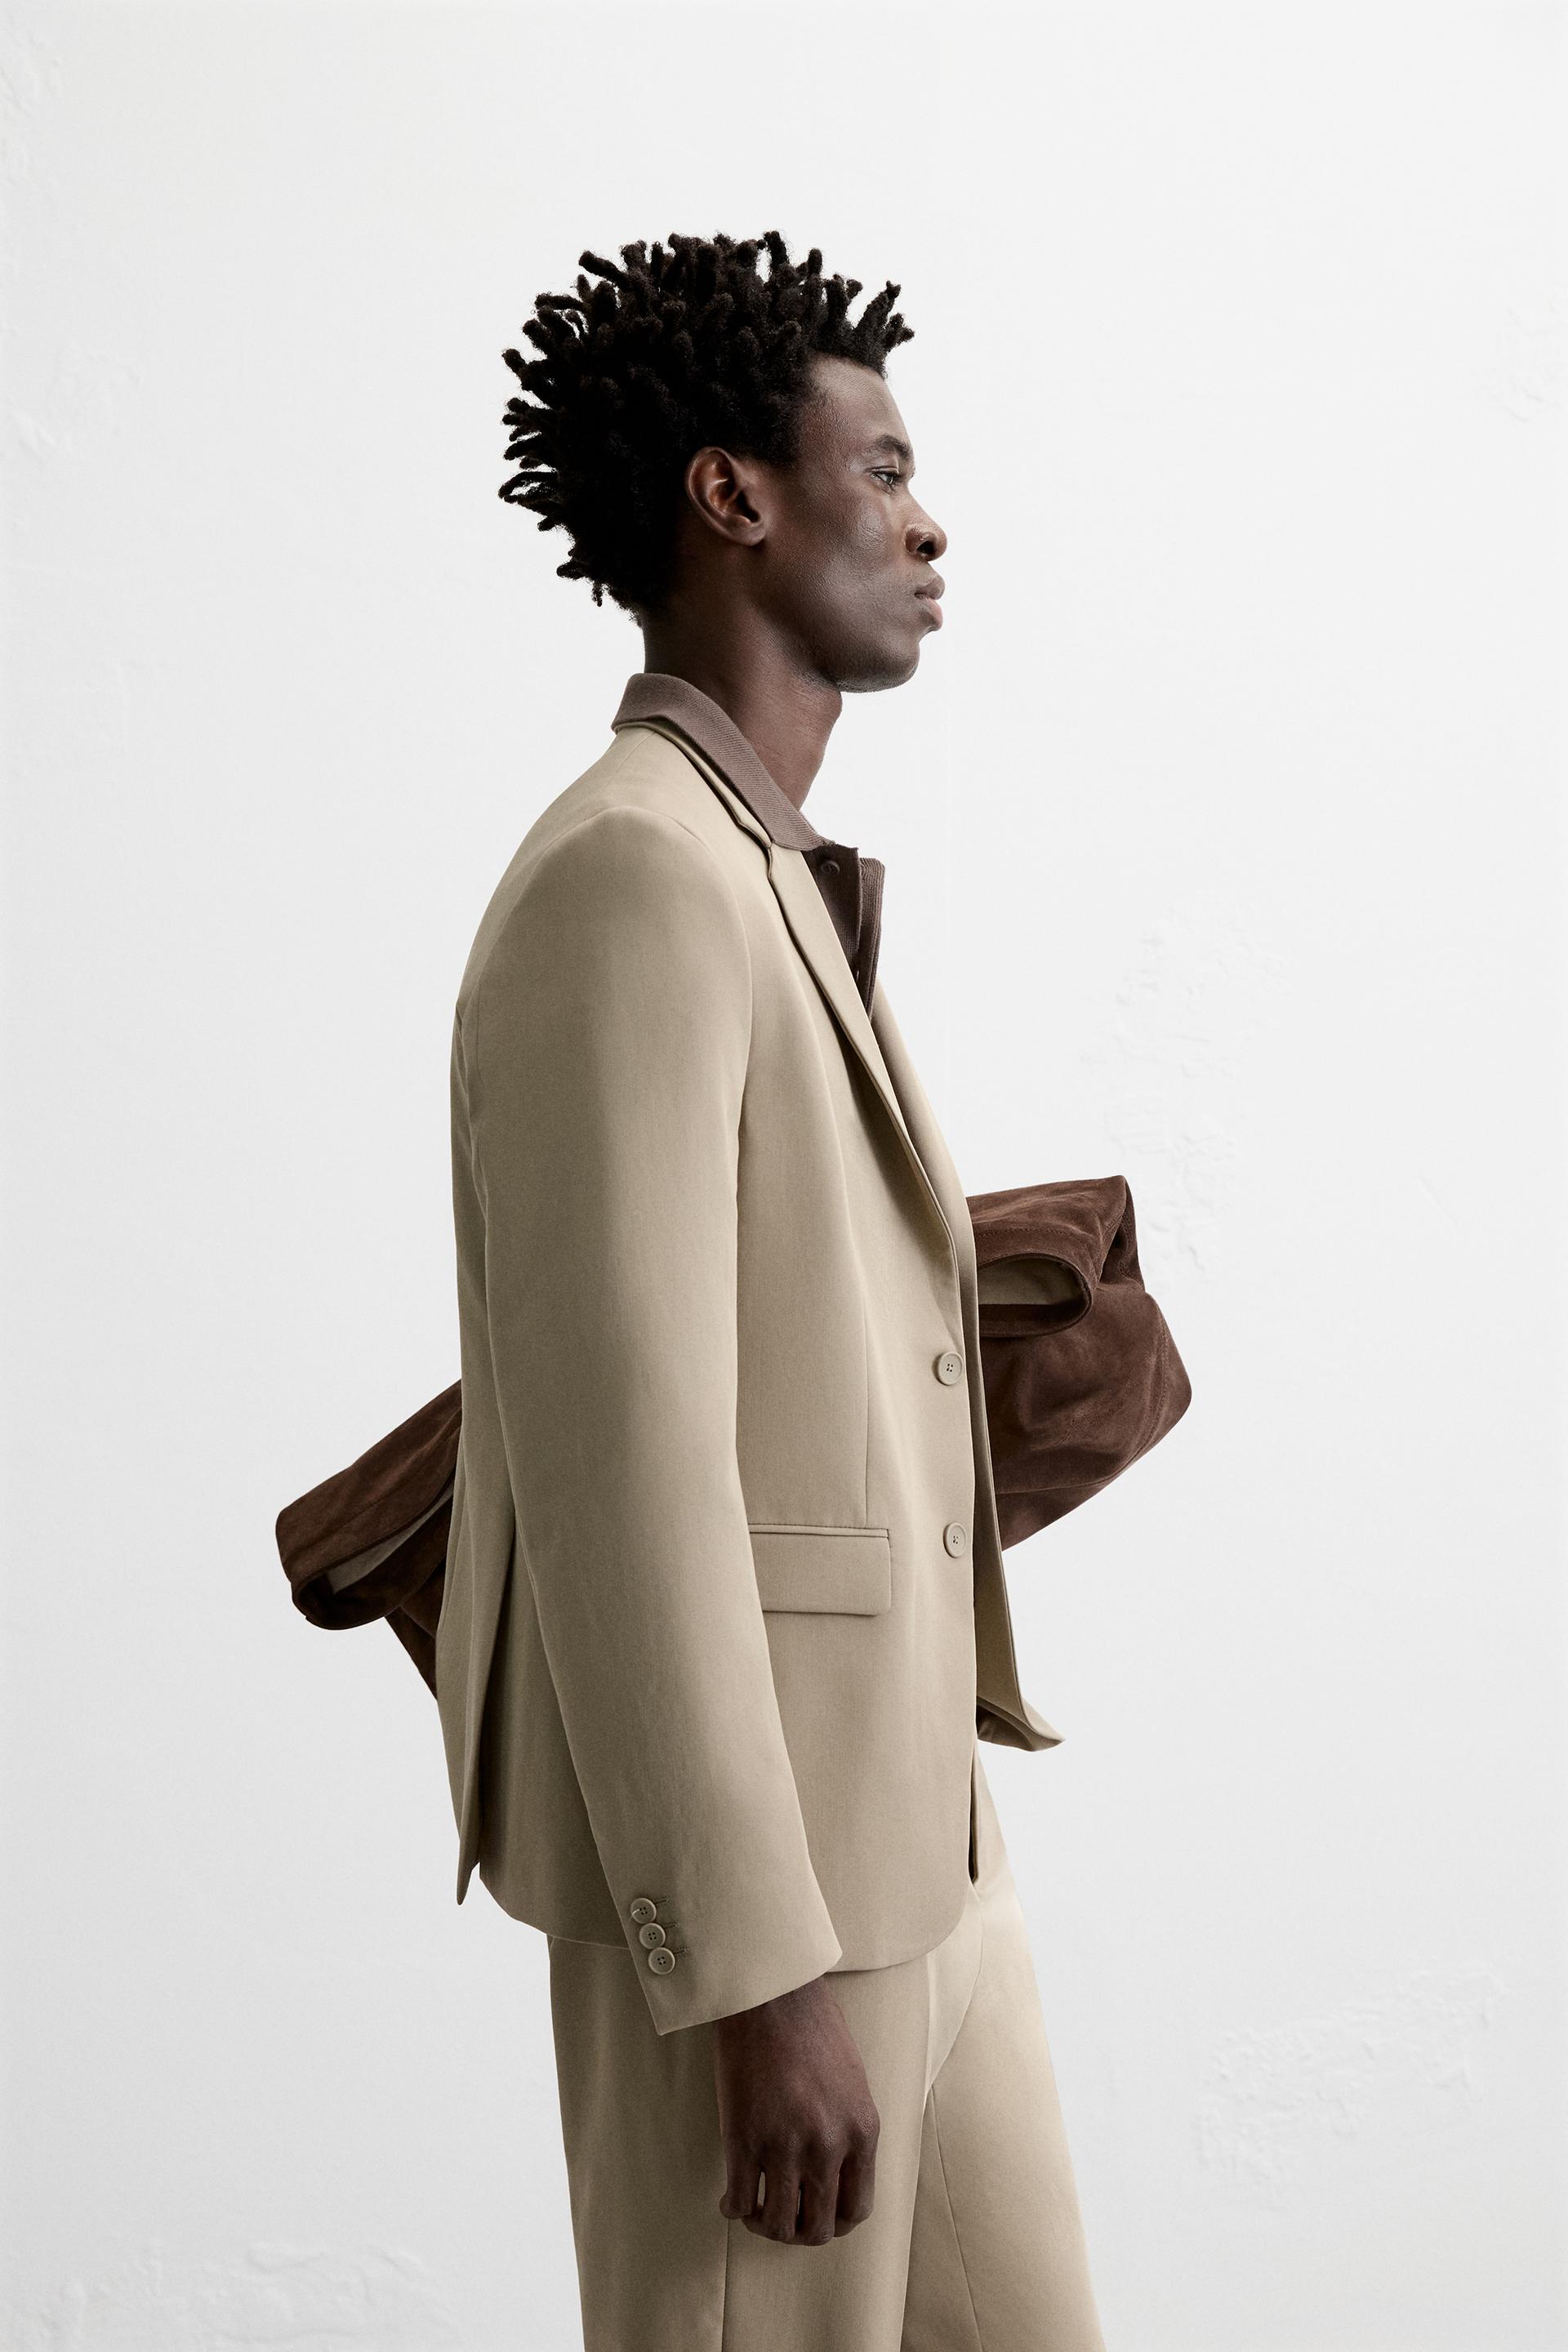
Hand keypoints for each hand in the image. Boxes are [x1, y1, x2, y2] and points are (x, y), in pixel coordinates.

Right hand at [711, 1975, 879, 2245]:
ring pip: (778, 2225)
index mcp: (861, 2131)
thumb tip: (836, 2177)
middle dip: (800, 2232)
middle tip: (784, 2217)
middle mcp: (827, 2147)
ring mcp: (784, 2146)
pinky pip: (739, 2202)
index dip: (836, 2223)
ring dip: (765, 2226)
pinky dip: (733, 2210)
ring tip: (756, 2210)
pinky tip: (731, 2199)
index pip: (857, 2209)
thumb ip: (849, 2132)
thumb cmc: (813, 2028)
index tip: (819, 2216)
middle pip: (818, 2228)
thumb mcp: (853, 2083)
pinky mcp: (743, 2139)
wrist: (772, 1994)